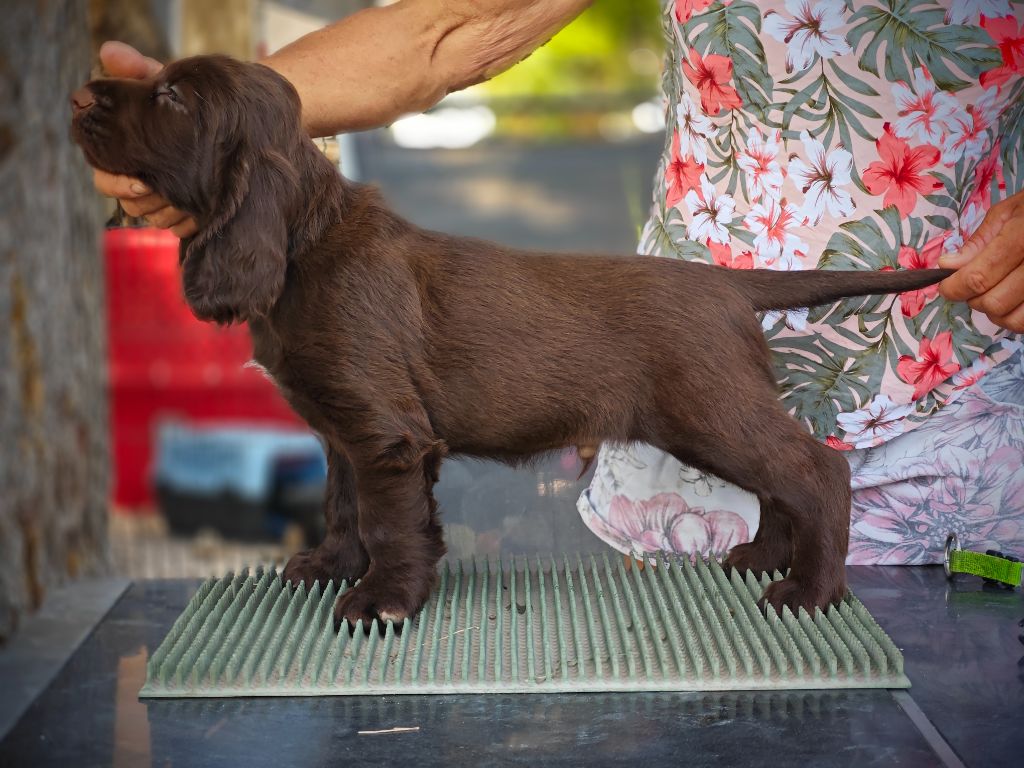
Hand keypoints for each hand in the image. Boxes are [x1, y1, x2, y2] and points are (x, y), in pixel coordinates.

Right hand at [91, 41, 197, 237]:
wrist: (232, 123)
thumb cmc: (188, 102)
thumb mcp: (165, 85)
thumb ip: (138, 70)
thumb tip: (108, 51)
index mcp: (125, 155)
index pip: (104, 178)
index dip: (118, 183)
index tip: (141, 181)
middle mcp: (140, 182)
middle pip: (129, 206)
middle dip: (147, 200)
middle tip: (165, 190)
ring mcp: (164, 201)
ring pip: (155, 220)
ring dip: (170, 211)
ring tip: (190, 197)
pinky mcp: (188, 215)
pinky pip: (181, 230)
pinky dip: (191, 223)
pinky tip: (204, 211)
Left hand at [939, 189, 1023, 332]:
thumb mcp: (1009, 212)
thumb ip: (978, 242)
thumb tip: (948, 266)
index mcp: (1023, 238)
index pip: (979, 278)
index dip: (954, 288)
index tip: (946, 286)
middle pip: (993, 303)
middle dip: (974, 299)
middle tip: (975, 285)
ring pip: (1013, 320)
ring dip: (996, 312)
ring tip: (997, 291)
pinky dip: (1016, 317)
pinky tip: (1014, 300)